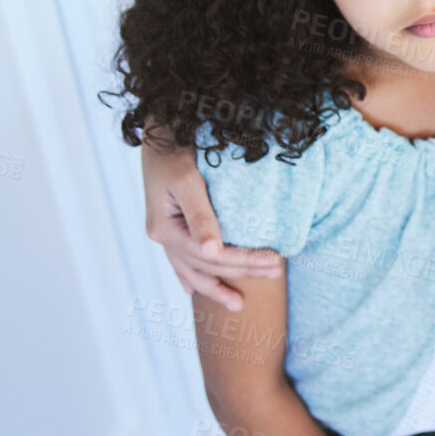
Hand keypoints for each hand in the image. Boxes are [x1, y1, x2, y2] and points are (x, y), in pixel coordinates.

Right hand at [142, 138, 282, 309]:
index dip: (244, 260)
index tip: (275, 260)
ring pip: (191, 269)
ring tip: (237, 303)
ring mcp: (163, 234)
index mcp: (165, 229)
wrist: (158, 132)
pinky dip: (189, 275)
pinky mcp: (168, 226)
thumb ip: (201, 216)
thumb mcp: (188, 182)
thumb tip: (213, 252)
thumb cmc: (174, 153)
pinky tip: (193, 290)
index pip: (213, 254)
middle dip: (241, 271)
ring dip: (215, 286)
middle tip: (276, 274)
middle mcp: (162, 236)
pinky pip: (180, 259)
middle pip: (206, 264)